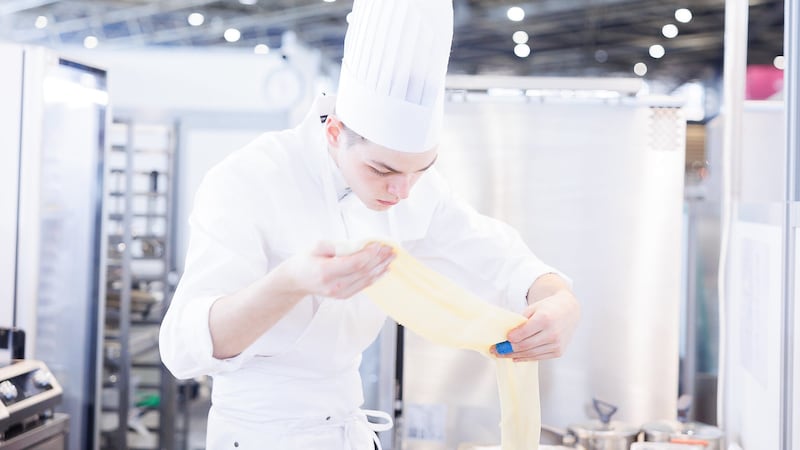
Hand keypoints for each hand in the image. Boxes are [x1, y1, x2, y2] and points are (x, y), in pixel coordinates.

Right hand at [279, 241, 394, 298]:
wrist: (296, 280)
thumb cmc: (305, 260)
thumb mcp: (317, 246)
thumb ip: (339, 246)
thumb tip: (360, 245)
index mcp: (326, 271)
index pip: (355, 263)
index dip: (370, 254)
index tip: (380, 244)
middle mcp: (335, 285)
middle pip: (363, 271)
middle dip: (379, 259)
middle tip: (391, 249)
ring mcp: (340, 293)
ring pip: (366, 280)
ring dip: (381, 267)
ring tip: (391, 257)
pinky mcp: (344, 296)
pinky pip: (363, 286)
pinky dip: (375, 277)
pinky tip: (383, 269)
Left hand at [495, 290, 579, 361]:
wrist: (569, 311)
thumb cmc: (548, 308)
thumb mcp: (533, 309)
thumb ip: (520, 322)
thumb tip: (506, 337)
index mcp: (545, 319)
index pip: (522, 334)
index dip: (508, 340)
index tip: (498, 342)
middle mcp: (552, 333)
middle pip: (524, 346)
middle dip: (507, 350)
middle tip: (494, 351)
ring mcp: (556, 344)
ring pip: (530, 354)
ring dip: (514, 356)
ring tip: (502, 355)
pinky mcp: (558, 352)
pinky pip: (538, 357)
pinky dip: (525, 358)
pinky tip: (515, 358)